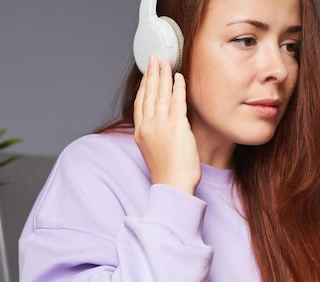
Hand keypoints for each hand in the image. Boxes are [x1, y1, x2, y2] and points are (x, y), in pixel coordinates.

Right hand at [133, 56, 199, 194]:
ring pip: (161, 94)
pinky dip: (178, 87)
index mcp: (140, 133)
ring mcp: (161, 125)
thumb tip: (161, 122)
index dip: (144, 86)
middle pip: (148, 94)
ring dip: (163, 75)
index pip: (140, 103)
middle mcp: (148, 126)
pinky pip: (177, 101)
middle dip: (151, 73)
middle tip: (154, 58)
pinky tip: (179, 77)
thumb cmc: (167, 173)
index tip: (147, 74)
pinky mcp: (177, 126)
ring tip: (165, 61)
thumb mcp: (154, 150)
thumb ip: (155, 133)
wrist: (172, 185)